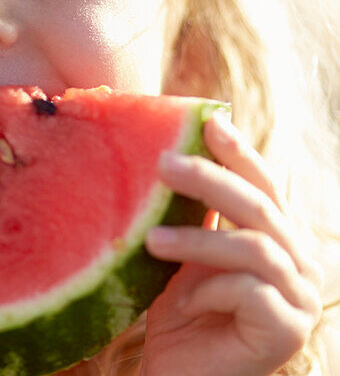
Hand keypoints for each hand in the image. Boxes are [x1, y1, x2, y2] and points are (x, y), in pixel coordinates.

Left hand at [140, 114, 322, 374]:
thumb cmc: (182, 315)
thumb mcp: (185, 255)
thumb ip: (192, 214)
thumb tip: (168, 151)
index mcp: (281, 239)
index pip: (265, 186)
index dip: (240, 153)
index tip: (211, 121)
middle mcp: (301, 264)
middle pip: (261, 208)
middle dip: (211, 180)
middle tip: (164, 164)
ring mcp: (300, 298)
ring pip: (254, 247)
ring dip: (198, 240)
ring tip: (150, 240)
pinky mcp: (287, 330)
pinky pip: (249, 291)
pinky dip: (208, 291)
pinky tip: (182, 303)